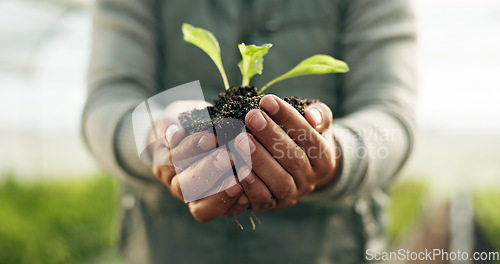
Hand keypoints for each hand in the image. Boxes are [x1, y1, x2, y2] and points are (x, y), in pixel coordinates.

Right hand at [151, 100, 249, 221]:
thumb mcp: (176, 115)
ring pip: (201, 209)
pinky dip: (235, 205)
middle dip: (206, 172)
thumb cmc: (186, 123)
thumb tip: (175, 133)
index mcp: (164, 163)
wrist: (197, 138)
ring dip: (222, 193)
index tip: (211, 137)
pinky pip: (223, 213)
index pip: (172, 161)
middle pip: (184, 188)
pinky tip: (247, 193)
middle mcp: (177, 184)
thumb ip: (172, 121)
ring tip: (240, 177)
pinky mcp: (217, 207)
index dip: (191, 150)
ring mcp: (195, 199)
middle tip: (227, 157)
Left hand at [232, 95, 340, 210]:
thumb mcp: (317, 124)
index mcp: (325, 158)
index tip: (267, 100)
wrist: (299, 169)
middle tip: (251, 116)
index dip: (288, 118)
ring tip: (240, 139)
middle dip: (270, 136)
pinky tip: (237, 165)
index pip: (308, 136)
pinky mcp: (273, 205)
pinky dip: (250, 184)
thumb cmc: (304, 138)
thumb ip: (319, 115)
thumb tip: (312, 116)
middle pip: (293, 159)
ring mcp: (292, 195)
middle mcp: (311, 180)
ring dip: (259, 160)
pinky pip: (263, 198)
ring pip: (279, 181)